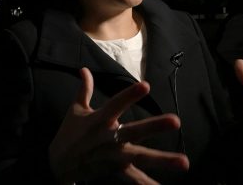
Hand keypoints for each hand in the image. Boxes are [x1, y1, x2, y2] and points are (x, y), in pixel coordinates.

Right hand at [48, 67, 188, 183]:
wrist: (58, 164)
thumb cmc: (69, 133)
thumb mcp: (75, 110)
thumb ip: (85, 89)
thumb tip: (84, 69)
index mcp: (99, 119)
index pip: (117, 104)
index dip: (130, 95)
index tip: (146, 85)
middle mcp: (109, 137)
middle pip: (134, 131)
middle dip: (154, 126)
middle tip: (176, 121)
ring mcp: (114, 156)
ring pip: (141, 156)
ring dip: (163, 160)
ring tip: (184, 162)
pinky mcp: (116, 170)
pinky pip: (134, 178)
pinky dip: (147, 184)